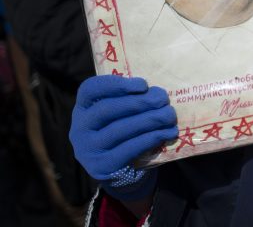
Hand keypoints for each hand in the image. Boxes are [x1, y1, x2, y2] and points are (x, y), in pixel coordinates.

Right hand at [69, 75, 177, 200]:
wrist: (121, 171)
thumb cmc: (124, 132)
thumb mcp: (121, 114)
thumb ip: (131, 100)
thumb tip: (156, 93)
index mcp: (83, 108)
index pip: (91, 89)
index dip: (116, 84)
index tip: (143, 85)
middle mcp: (80, 128)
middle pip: (107, 109)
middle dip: (139, 102)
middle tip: (163, 99)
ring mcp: (89, 149)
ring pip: (120, 129)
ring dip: (150, 119)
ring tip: (169, 115)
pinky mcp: (103, 166)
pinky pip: (130, 148)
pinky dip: (152, 138)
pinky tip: (168, 132)